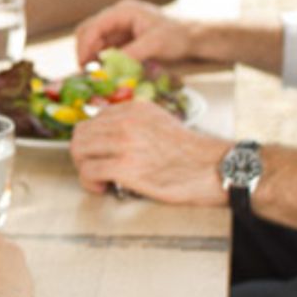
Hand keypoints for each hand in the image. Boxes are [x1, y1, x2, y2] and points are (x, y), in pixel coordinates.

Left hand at [69, 100, 228, 205]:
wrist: (216, 169)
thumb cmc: (192, 153)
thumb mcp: (161, 122)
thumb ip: (135, 122)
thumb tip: (108, 133)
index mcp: (134, 109)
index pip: (93, 120)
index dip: (92, 141)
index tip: (99, 154)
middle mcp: (126, 121)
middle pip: (81, 134)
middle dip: (83, 154)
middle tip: (93, 168)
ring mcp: (125, 143)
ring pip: (79, 151)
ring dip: (84, 168)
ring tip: (99, 179)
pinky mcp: (125, 167)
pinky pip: (89, 171)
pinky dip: (89, 182)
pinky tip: (103, 187)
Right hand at [74, 0, 192, 66]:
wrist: (192, 37)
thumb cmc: (177, 36)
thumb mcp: (155, 44)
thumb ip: (131, 53)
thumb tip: (109, 68)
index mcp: (123, 11)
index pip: (94, 26)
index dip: (85, 45)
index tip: (82, 64)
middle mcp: (117, 16)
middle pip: (88, 31)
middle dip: (84, 51)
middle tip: (86, 71)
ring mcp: (119, 26)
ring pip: (94, 40)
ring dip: (91, 56)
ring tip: (95, 74)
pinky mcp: (122, 37)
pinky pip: (104, 47)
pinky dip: (101, 59)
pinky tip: (104, 71)